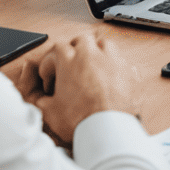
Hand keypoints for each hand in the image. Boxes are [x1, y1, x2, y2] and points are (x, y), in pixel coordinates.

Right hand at [10, 32, 139, 144]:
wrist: (108, 130)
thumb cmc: (80, 120)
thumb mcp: (50, 113)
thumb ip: (41, 101)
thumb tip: (40, 100)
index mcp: (70, 60)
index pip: (57, 49)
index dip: (50, 62)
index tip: (49, 76)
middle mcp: (92, 54)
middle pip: (81, 40)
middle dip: (74, 49)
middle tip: (70, 64)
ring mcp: (112, 60)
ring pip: (104, 43)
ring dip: (96, 51)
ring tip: (92, 65)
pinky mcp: (129, 70)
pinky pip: (122, 60)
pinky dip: (115, 66)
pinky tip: (111, 77)